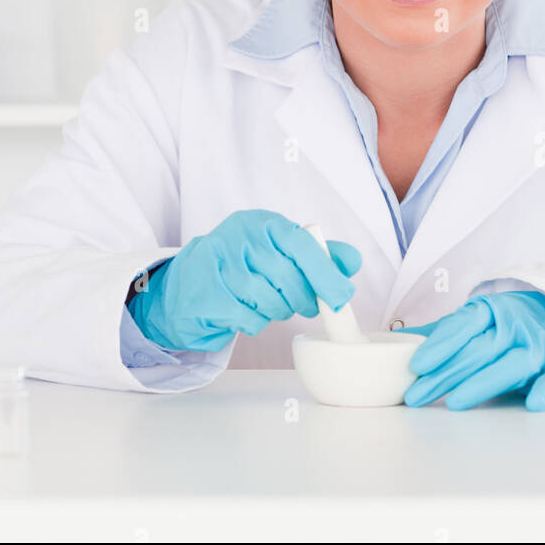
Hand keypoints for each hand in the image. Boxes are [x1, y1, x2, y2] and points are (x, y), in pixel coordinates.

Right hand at [128, 209, 361, 351]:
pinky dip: (256, 322)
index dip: (325, 272)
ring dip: (278, 310)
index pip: (301, 243)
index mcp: (261, 222)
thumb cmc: (245, 264)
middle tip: (308, 304)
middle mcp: (237, 236)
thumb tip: (352, 261)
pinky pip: (247, 318)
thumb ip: (317, 255)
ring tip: (272, 304)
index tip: (342, 296)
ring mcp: (217, 264)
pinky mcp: (205, 293)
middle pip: (286, 277)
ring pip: (267, 300)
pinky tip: (248, 311)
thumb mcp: (280, 250)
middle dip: (303, 298)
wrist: (192, 281)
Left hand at [397, 290, 544, 410]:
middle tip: (416, 396)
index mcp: (490, 311)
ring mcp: (539, 346)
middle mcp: (515, 326)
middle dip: (445, 374)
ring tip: (456, 402)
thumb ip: (439, 335)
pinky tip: (533, 403)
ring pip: (512, 364)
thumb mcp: (474, 323)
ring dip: (484, 382)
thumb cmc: (506, 328)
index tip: (415, 365)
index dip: (438, 345)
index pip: (462, 325)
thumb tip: (389, 341)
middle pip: (478, 350)